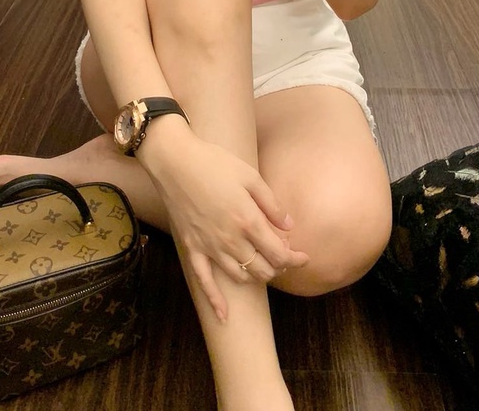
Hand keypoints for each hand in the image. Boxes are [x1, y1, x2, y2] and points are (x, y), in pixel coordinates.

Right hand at [140, 126, 309, 321]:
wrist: (174, 162)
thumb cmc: (214, 163)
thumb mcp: (250, 176)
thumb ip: (271, 204)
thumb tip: (289, 226)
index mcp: (248, 220)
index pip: (279, 253)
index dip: (295, 259)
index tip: (303, 256)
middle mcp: (231, 240)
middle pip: (263, 269)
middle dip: (278, 268)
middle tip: (284, 257)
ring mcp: (210, 247)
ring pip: (241, 277)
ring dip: (256, 276)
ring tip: (263, 268)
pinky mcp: (192, 248)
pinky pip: (205, 282)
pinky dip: (216, 302)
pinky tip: (224, 316)